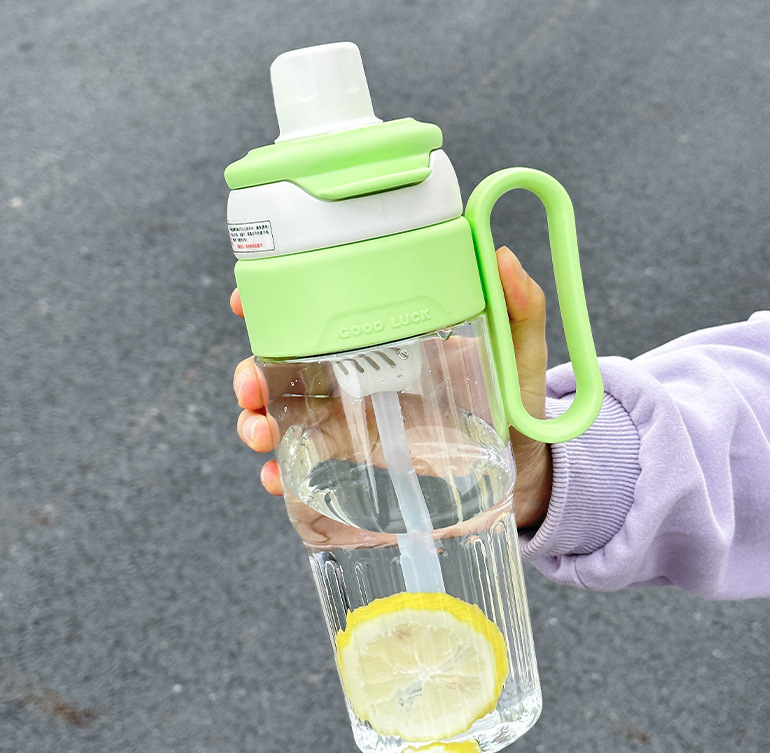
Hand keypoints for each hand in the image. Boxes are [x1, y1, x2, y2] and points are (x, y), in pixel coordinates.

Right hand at [231, 246, 552, 527]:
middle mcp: (361, 384)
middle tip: (250, 388)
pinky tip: (277, 477)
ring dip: (256, 421)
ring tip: (261, 433)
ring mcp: (354, 428)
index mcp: (387, 349)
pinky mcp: (357, 471)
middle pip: (286, 369)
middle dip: (251, 373)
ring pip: (285, 417)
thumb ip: (518, 313)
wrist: (523, 478)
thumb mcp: (518, 360)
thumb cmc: (518, 414)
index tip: (245, 303)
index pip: (321, 319)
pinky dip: (282, 472)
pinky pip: (308, 469)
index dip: (274, 307)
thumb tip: (502, 256)